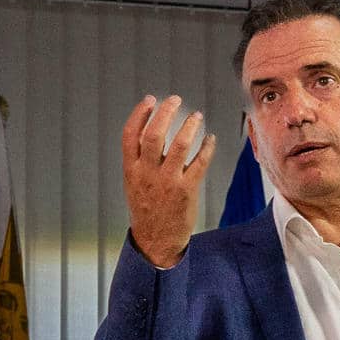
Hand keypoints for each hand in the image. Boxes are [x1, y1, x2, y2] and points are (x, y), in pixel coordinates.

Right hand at [121, 95, 215, 268]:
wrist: (156, 240)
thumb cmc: (147, 208)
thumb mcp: (133, 183)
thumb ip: (140, 159)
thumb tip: (153, 129)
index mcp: (131, 170)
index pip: (130, 135)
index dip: (139, 114)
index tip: (150, 100)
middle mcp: (147, 174)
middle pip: (154, 134)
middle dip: (166, 112)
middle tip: (175, 100)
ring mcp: (167, 182)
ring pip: (179, 145)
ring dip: (190, 126)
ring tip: (196, 116)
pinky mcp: (186, 190)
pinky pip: (200, 162)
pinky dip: (206, 147)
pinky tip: (209, 139)